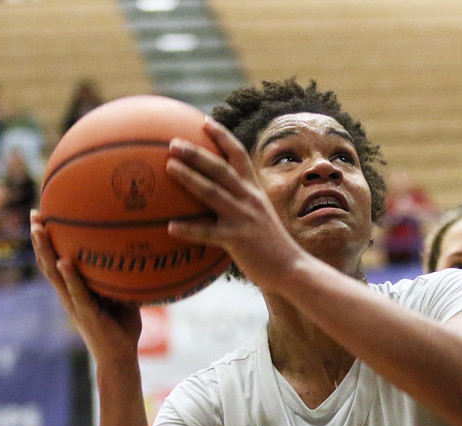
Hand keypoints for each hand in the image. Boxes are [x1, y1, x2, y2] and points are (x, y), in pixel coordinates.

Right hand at [30, 210, 141, 365]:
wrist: (119, 359)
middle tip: (34, 213)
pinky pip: (76, 292)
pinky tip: (63, 261)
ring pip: (53, 274)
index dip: (48, 240)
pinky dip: (69, 277)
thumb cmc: (122, 330)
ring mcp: (74, 304)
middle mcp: (69, 295)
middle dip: (39, 238)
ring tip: (39, 230)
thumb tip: (139, 256)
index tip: (43, 216)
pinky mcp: (85, 313)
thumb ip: (123, 280)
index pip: (56, 260)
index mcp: (75, 290)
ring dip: (45, 251)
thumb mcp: (123, 298)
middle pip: (47, 262)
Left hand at [163, 120, 304, 290]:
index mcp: (254, 190)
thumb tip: (217, 201)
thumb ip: (242, 205)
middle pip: (220, 168)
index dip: (222, 137)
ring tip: (169, 167)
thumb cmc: (273, 246)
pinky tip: (170, 227)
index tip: (204, 121)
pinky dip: (189, 229)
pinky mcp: (236, 239)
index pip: (239, 155)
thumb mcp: (260, 217)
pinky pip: (208, 233)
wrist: (292, 268)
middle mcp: (249, 199)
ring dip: (189, 178)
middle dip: (197, 153)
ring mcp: (243, 218)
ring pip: (212, 192)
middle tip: (173, 142)